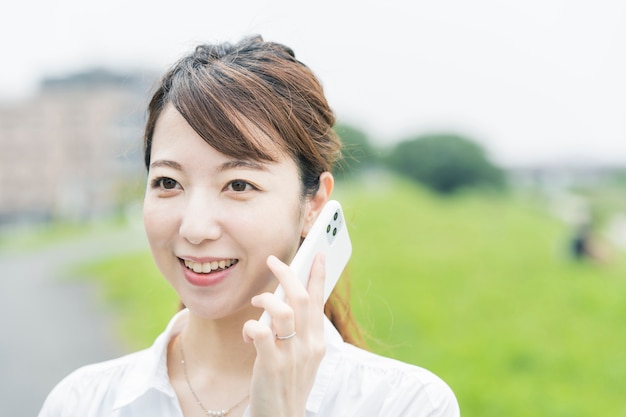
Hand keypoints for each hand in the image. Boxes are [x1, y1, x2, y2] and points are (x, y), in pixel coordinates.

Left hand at [242, 253, 326, 416]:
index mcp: (317, 342)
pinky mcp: (272, 365)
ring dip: (266, 299)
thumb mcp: (301, 357)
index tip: (317, 254)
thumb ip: (298, 332)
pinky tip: (249, 334)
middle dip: (288, 273)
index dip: (318, 275)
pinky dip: (251, 326)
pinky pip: (261, 332)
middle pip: (302, 298)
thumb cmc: (287, 385)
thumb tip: (285, 302)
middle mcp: (309, 346)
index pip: (319, 301)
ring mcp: (292, 355)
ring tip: (256, 301)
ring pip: (284, 310)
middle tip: (273, 261)